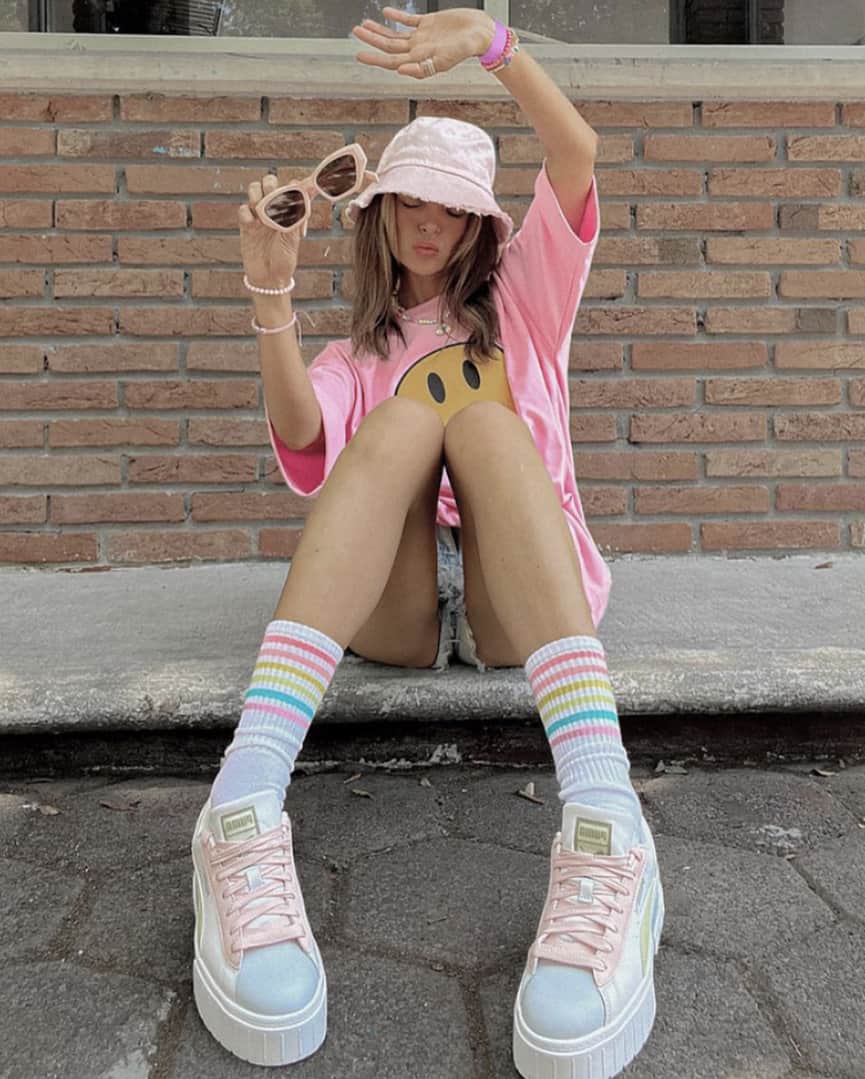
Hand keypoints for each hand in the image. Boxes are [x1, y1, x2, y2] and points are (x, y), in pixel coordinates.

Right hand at [238, 174, 302, 288]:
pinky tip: (251, 223)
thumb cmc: (284, 260)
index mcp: (289, 212)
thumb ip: (294, 218)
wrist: (269, 279)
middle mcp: (274, 210)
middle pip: (269, 182)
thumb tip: (303, 197)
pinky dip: (246, 212)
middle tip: (272, 196)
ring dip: (256, 194)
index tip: (300, 184)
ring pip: (254, 190)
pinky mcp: (246, 225)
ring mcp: (259, 216)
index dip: (295, 183)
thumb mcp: (292, 240)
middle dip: (270, 184)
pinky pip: (242, 209)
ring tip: (259, 209)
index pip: (292, 189)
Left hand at [352, 5, 495, 78]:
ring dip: (379, 30)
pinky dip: (397, 17)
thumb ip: (423, 68)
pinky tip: (386, 12)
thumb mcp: (445, 60)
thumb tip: (400, 71)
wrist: (481, 34)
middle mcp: (418, 49)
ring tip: (363, 24)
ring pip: (395, 34)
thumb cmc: (466, 49)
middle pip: (389, 46)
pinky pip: (408, 21)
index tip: (359, 54)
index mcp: (419, 59)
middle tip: (355, 32)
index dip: (374, 59)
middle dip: (371, 40)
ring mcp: (422, 36)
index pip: (391, 61)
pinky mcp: (429, 23)